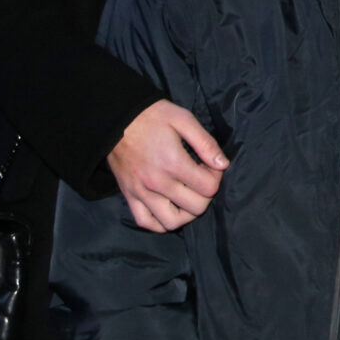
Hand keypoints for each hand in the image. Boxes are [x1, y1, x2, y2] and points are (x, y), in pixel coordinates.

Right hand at [108, 100, 228, 231]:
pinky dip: (160, 223)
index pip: (209, 188)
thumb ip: (206, 143)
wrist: (116, 119)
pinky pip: (146, 222)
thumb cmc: (152, 116)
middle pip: (196, 207)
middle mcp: (158, 183)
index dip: (216, 177)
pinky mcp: (129, 196)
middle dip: (206, 195)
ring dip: (186, 214)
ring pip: (172, 222)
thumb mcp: (184, 119)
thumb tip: (223, 164)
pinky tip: (169, 208)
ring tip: (188, 196)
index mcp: (173, 163)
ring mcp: (142, 193)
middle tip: (201, 179)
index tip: (210, 165)